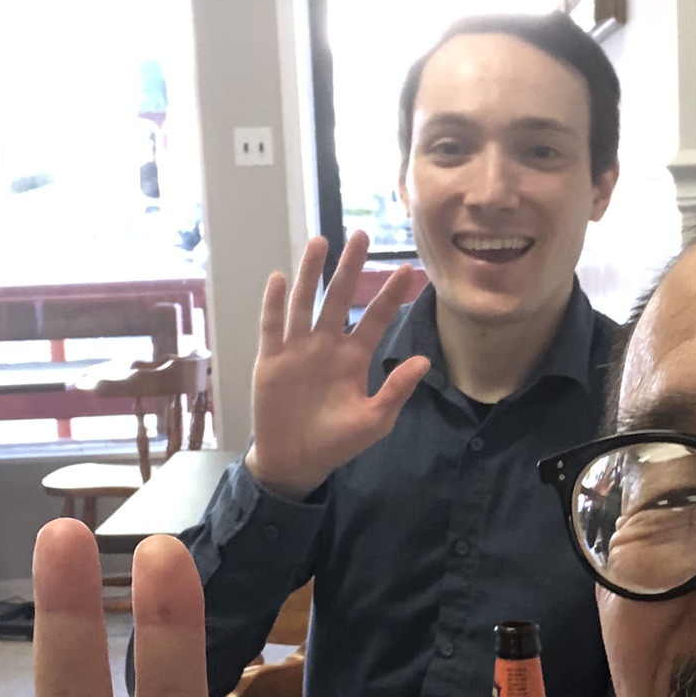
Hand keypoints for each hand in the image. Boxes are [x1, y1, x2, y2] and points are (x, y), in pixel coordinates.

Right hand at [247, 231, 430, 497]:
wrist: (296, 461)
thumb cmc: (337, 442)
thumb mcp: (374, 420)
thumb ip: (396, 390)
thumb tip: (424, 361)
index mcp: (354, 357)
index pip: (376, 318)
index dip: (390, 295)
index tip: (407, 270)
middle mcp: (327, 345)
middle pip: (339, 297)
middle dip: (350, 267)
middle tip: (362, 234)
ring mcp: (298, 349)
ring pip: (305, 302)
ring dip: (311, 273)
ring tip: (320, 242)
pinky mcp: (271, 359)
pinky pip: (272, 326)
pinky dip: (274, 303)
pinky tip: (278, 278)